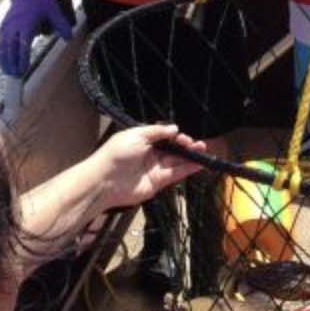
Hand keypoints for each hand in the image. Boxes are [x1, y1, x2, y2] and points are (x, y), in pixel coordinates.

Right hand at [0, 0, 72, 77]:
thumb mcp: (54, 10)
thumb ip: (61, 25)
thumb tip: (68, 37)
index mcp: (26, 24)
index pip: (22, 46)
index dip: (21, 60)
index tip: (23, 70)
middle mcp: (14, 26)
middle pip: (9, 50)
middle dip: (11, 64)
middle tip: (15, 76)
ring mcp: (8, 25)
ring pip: (2, 46)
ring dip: (4, 60)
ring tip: (8, 72)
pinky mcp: (5, 24)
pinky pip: (0, 41)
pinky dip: (0, 51)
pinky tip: (3, 59)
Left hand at [91, 125, 206, 210]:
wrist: (105, 181)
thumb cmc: (118, 154)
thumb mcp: (136, 135)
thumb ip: (157, 131)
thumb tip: (175, 129)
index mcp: (142, 140)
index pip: (163, 136)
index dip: (175, 136)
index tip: (182, 137)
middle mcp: (149, 153)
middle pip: (171, 149)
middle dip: (186, 146)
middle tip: (199, 144)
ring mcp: (154, 168)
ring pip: (176, 161)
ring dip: (190, 156)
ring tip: (204, 150)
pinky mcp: (158, 182)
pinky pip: (175, 173)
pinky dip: (188, 169)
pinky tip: (199, 163)